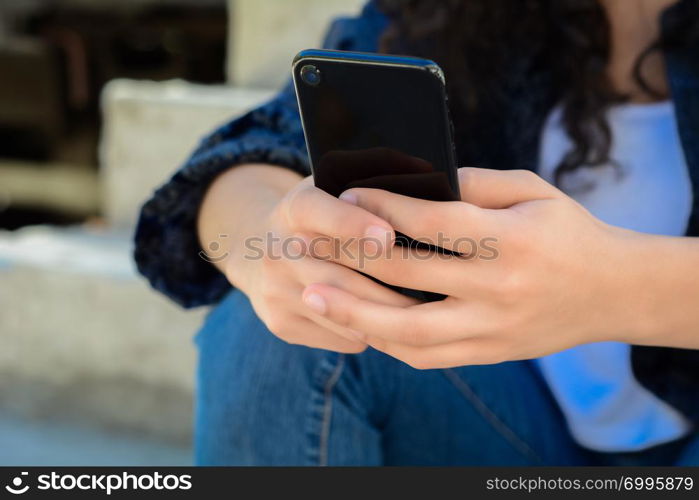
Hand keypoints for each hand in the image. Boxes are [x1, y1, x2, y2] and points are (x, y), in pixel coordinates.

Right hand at [226, 176, 417, 352]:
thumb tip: (428, 183)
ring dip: (390, 318)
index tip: (387, 236)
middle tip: (438, 294)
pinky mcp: (280, 323)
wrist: (258, 250)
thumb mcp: (335, 189)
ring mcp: (274, 290)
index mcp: (295, 207)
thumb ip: (370, 188)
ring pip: (344, 314)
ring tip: (431, 314)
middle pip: (336, 277)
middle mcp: (276, 249)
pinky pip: (342, 336)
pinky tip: (395, 322)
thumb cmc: (324, 215)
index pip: (318, 212)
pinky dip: (373, 331)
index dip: (352, 224)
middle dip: (390, 288)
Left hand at [301, 168, 645, 367]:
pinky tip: (357, 323)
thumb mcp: (532, 192)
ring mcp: (492, 328)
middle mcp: (499, 289)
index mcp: (511, 240)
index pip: (432, 223)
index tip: (348, 192)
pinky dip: (386, 340)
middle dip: (352, 258)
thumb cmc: (569, 232)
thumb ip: (475, 183)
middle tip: (308, 245)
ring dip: (354, 314)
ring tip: (313, 297)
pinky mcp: (490, 353)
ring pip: (408, 331)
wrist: (612, 292)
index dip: (384, 206)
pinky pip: (426, 356)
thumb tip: (416, 180)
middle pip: (407, 278)